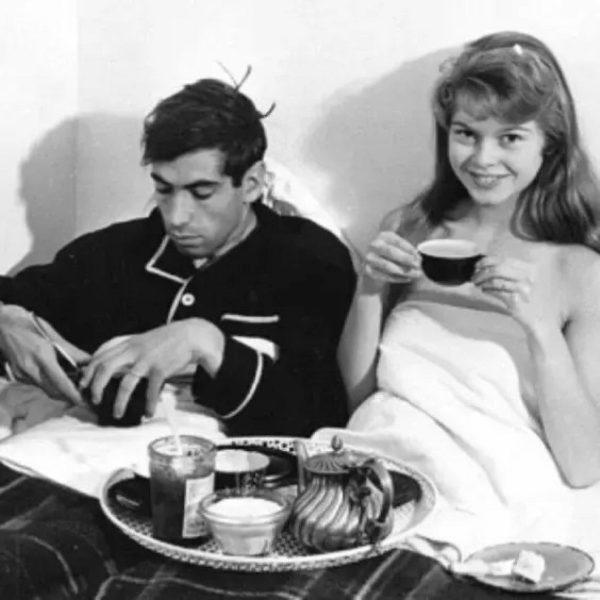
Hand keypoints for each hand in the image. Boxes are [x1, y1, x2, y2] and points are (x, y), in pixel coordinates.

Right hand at [0, 304, 88, 403]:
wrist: (3, 326)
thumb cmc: (29, 326)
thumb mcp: (53, 336)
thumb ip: (72, 351)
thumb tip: (90, 361)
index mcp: (41, 356)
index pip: (60, 381)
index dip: (73, 394)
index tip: (84, 400)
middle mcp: (30, 368)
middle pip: (53, 391)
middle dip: (69, 397)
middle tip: (84, 398)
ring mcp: (21, 374)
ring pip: (45, 389)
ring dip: (60, 392)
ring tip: (75, 390)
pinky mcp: (18, 376)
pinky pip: (37, 384)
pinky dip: (50, 385)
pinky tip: (59, 380)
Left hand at [79, 318, 224, 418]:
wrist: (190, 335)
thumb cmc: (167, 339)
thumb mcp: (142, 339)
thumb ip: (127, 349)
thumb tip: (112, 361)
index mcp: (128, 343)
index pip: (100, 355)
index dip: (88, 371)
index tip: (83, 383)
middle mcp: (134, 351)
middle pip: (105, 368)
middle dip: (96, 387)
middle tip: (95, 401)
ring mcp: (147, 360)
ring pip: (125, 384)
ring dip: (119, 402)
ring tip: (117, 414)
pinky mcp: (160, 369)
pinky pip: (150, 391)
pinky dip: (148, 404)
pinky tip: (148, 412)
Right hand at [362, 230, 421, 288]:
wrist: (372, 264)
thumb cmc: (390, 254)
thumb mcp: (398, 245)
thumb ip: (407, 248)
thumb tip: (419, 257)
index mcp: (384, 236)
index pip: (398, 242)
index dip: (410, 250)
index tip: (419, 257)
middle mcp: (374, 245)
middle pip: (391, 252)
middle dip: (406, 259)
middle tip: (418, 265)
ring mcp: (370, 258)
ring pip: (388, 266)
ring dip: (404, 271)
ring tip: (416, 274)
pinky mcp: (368, 270)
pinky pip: (385, 276)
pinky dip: (398, 279)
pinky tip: (408, 279)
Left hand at [472, 256, 552, 331]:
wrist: (542, 320)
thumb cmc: (532, 301)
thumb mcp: (526, 282)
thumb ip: (511, 272)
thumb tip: (488, 264)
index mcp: (532, 268)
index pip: (505, 259)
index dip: (488, 261)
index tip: (478, 265)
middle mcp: (530, 276)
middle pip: (499, 268)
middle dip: (482, 271)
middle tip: (474, 276)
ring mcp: (525, 288)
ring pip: (496, 279)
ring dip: (482, 280)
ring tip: (477, 284)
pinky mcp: (518, 300)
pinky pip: (497, 291)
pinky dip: (487, 289)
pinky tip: (484, 290)